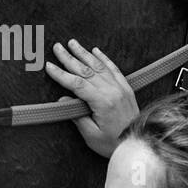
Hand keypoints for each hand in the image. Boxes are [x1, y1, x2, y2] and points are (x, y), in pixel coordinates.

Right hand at [45, 40, 137, 157]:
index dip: (61, 74)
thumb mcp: (92, 135)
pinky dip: (104, 58)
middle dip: (69, 58)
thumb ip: (77, 117)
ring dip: (84, 53)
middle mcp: (112, 91)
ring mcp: (120, 88)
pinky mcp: (126, 88)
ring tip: (72, 43)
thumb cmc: (113, 143)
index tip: (49, 66)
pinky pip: (114, 69)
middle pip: (86, 70)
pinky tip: (96, 50)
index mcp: (102, 102)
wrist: (138, 144)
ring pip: (99, 66)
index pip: (77, 83)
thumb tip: (63, 100)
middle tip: (57, 47)